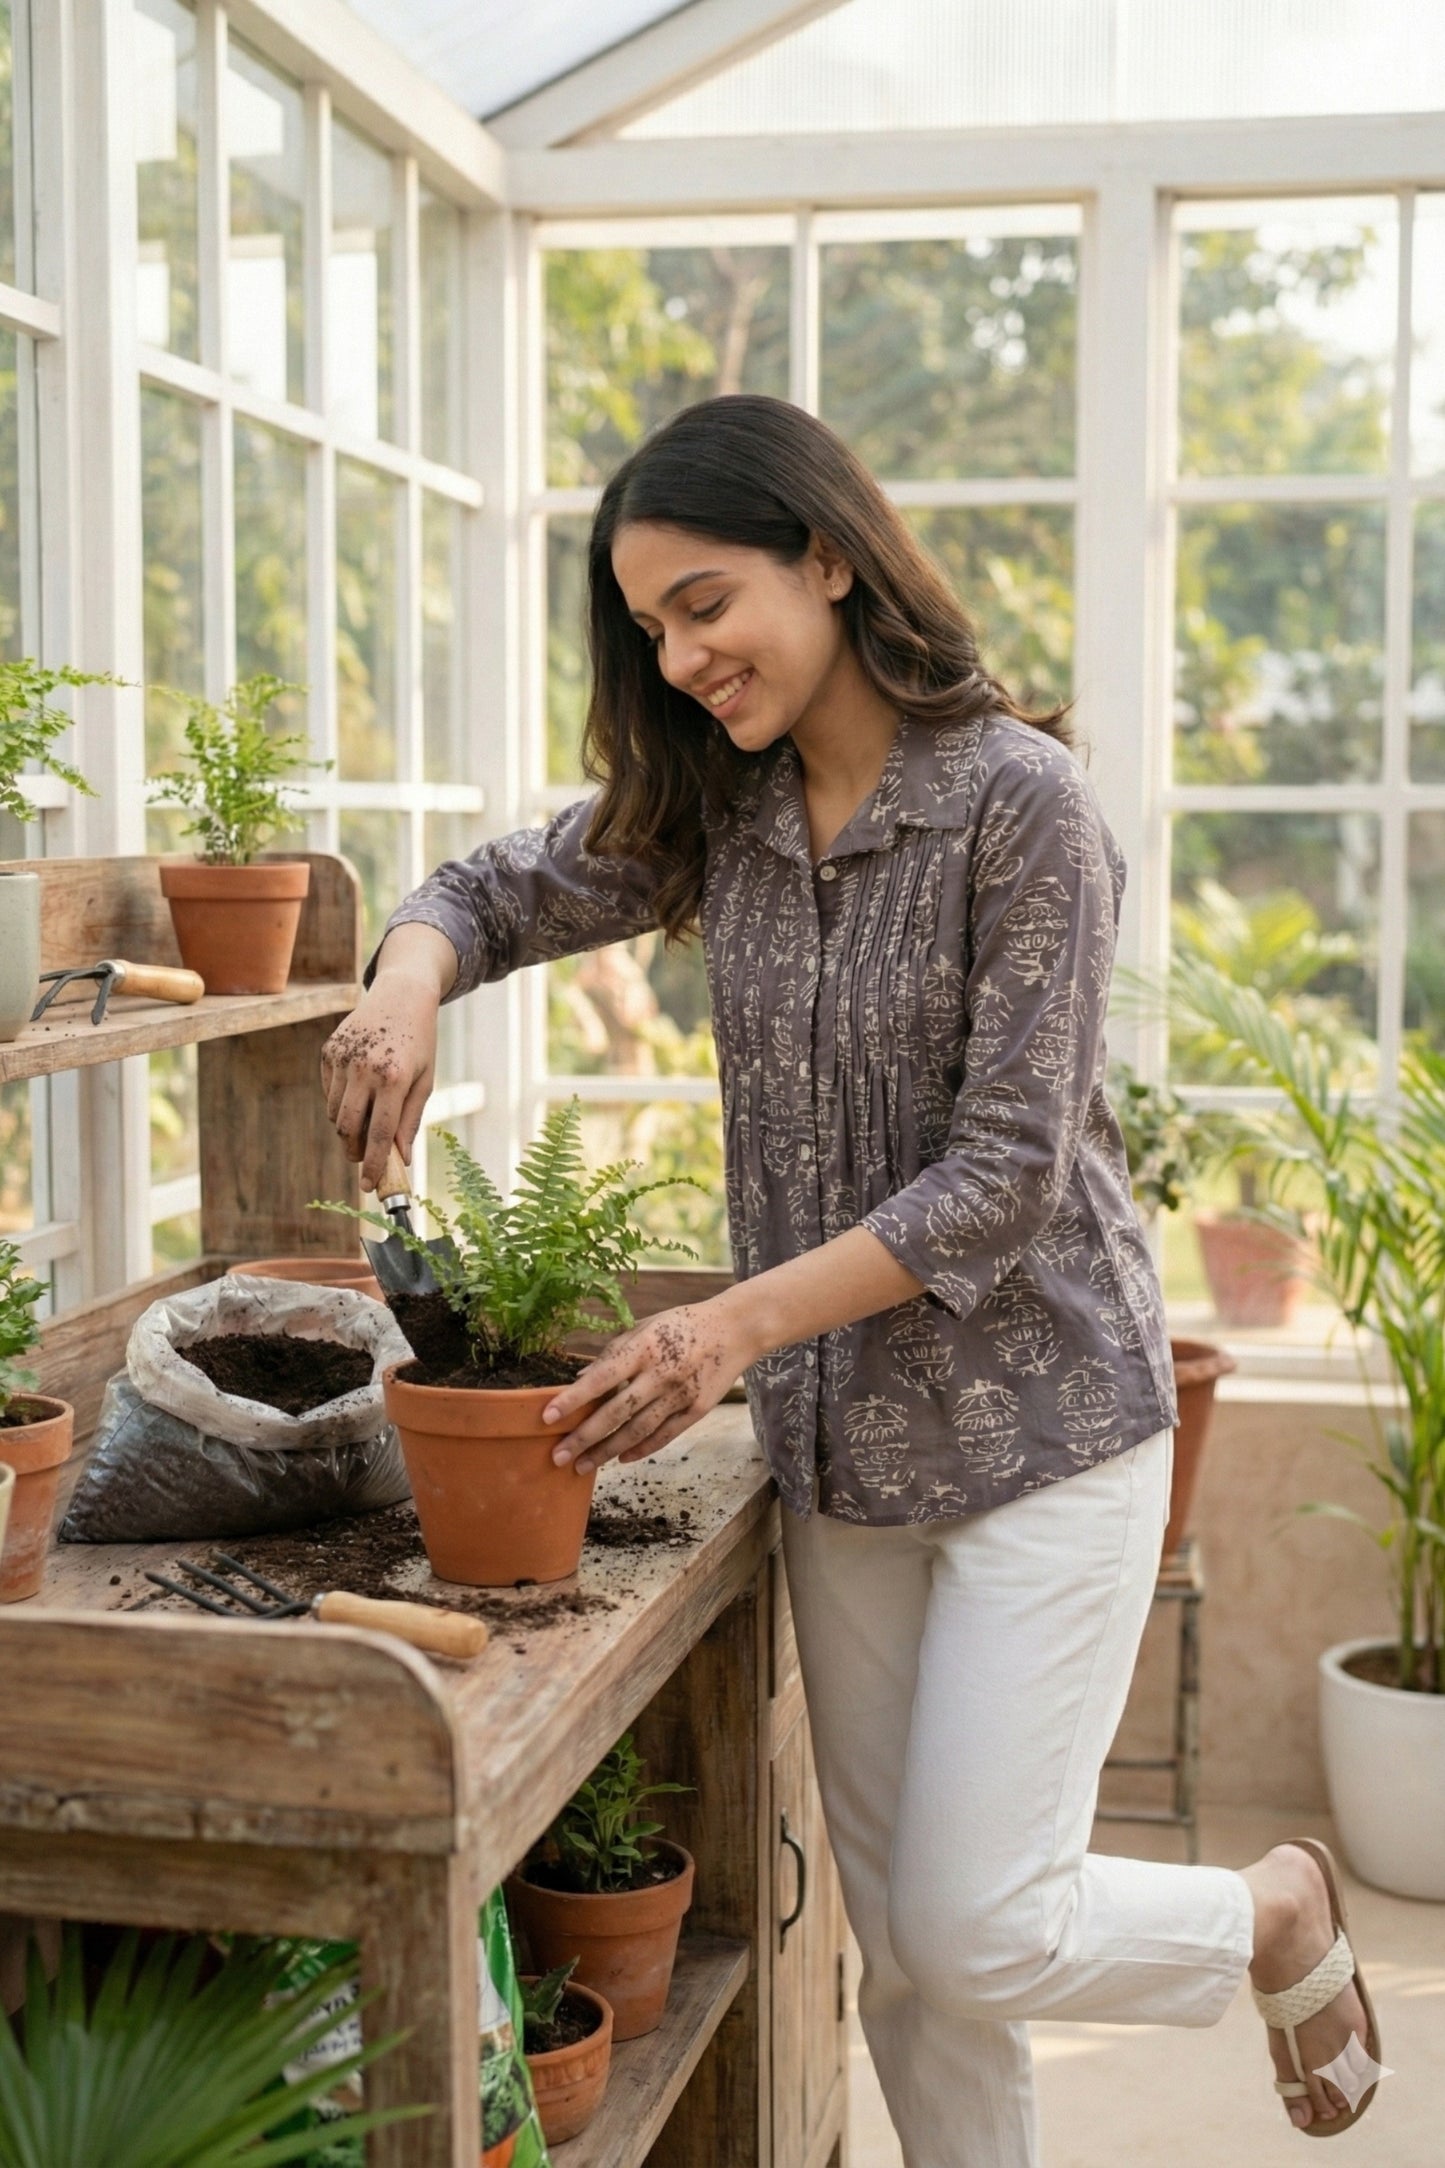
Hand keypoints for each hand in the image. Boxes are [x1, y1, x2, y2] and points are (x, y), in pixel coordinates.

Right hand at [321, 929, 453, 1189]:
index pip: (380, 1134)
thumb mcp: (426, 1080)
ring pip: (336, 1113)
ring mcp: (343, 1058)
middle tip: (363, 1159)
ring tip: (367, 1119)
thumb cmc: (420, 1042)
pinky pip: (330, 1092)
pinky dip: (340, 1102)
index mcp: (395, 1078)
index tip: (369, 1186)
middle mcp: (365, 1068)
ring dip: (348, 1127)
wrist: (402, 994)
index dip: (374, 1164)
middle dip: (354, 1151)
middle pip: (349, 1128)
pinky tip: (359, 1090)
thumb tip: (400, 1159)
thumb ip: (410, 1120)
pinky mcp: (329, 1051)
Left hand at [543, 1301, 758, 1474]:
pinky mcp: (698, 1409)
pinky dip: (641, 1449)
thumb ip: (614, 1352)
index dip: (573, 1400)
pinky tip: (620, 1459)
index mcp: (645, 1347)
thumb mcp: (646, 1326)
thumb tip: (581, 1379)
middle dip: (584, 1437)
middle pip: (616, 1413)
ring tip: (582, 1466)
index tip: (546, 1418)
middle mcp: (662, 1373)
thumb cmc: (682, 1324)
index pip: (601, 1378)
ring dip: (607, 1451)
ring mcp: (682, 1394)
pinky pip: (664, 1435)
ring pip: (638, 1431)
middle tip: (557, 1457)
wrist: (735, 1329)